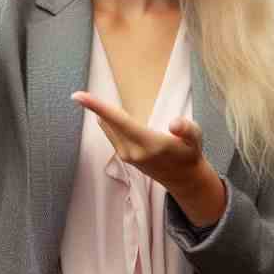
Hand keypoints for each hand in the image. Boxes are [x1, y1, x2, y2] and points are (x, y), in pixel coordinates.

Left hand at [71, 90, 203, 191]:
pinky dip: (108, 121)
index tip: (77, 96)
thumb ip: (187, 129)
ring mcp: (125, 155)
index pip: (117, 120)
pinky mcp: (123, 156)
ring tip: (97, 101)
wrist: (183, 179)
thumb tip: (174, 123)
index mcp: (148, 143)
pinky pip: (110, 133)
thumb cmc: (188, 154)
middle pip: (107, 121)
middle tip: (82, 94)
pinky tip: (112, 115)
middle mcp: (131, 150)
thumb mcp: (195, 140)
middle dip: (94, 106)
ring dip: (102, 113)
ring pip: (107, 127)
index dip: (97, 106)